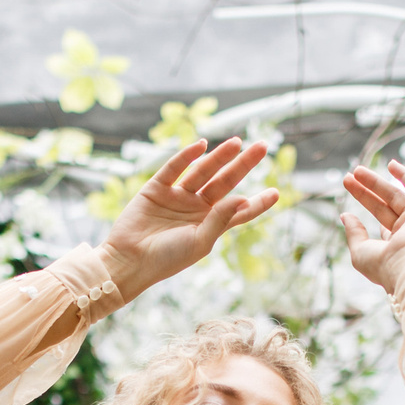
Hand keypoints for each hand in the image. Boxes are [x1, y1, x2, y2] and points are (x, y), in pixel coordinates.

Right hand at [99, 137, 279, 301]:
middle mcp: (196, 208)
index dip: (257, 202)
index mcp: (210, 225)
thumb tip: (242, 198)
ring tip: (237, 142)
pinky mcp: (156, 188)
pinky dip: (187, 156)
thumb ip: (220, 220)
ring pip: (203, 171)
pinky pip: (174, 168)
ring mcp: (176, 197)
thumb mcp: (199, 242)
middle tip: (263, 147)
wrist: (128, 261)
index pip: (239, 211)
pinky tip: (202, 145)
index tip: (276, 192)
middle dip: (243, 165)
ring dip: (220, 156)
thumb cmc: (166, 259)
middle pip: (225, 182)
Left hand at [339, 161, 404, 293]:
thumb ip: (354, 233)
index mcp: (396, 244)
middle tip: (347, 177)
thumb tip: (345, 215)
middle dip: (365, 190)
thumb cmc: (383, 265)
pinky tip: (391, 164)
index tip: (349, 190)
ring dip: (376, 182)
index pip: (382, 219)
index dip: (366, 202)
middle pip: (383, 204)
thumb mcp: (360, 251)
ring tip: (356, 170)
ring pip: (394, 194)